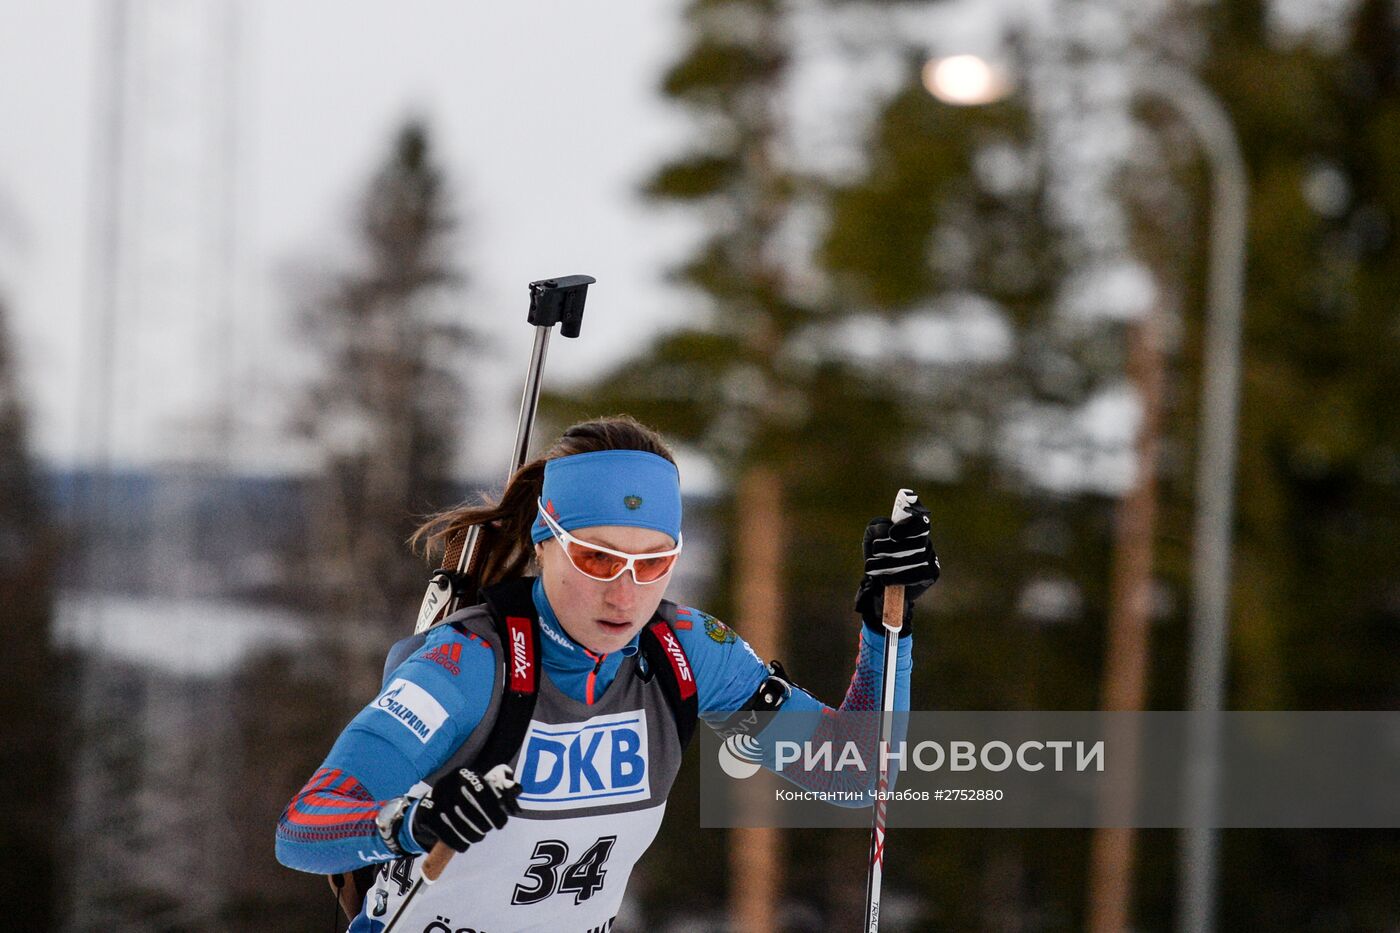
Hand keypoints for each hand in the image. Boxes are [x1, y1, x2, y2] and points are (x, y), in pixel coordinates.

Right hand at [409, 763, 522, 852]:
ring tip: (476, 838)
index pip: (482, 791)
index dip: (494, 810)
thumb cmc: (464, 799)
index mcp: (464, 774)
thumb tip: (519, 789)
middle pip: (470, 809)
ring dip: (471, 835)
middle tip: (486, 832)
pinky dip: (457, 843)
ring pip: (457, 822)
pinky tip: (463, 846)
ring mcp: (434, 797)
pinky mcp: (425, 813)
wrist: (431, 807)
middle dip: (482, 825)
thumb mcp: (480, 789)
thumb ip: (502, 788)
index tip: (501, 824)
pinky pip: (444, 833)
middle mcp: (448, 781)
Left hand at [854, 491, 939, 635]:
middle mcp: (925, 539)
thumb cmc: (877, 556)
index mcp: (912, 526)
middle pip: (918, 541)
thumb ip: (877, 529)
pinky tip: (885, 580)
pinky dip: (901, 577)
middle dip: (893, 548)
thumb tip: (887, 530)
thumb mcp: (871, 538)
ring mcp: (931, 556)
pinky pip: (921, 574)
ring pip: (917, 558)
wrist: (878, 585)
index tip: (892, 536)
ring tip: (871, 568)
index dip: (908, 527)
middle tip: (875, 552)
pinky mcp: (932, 573)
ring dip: (892, 563)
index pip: (920, 521)